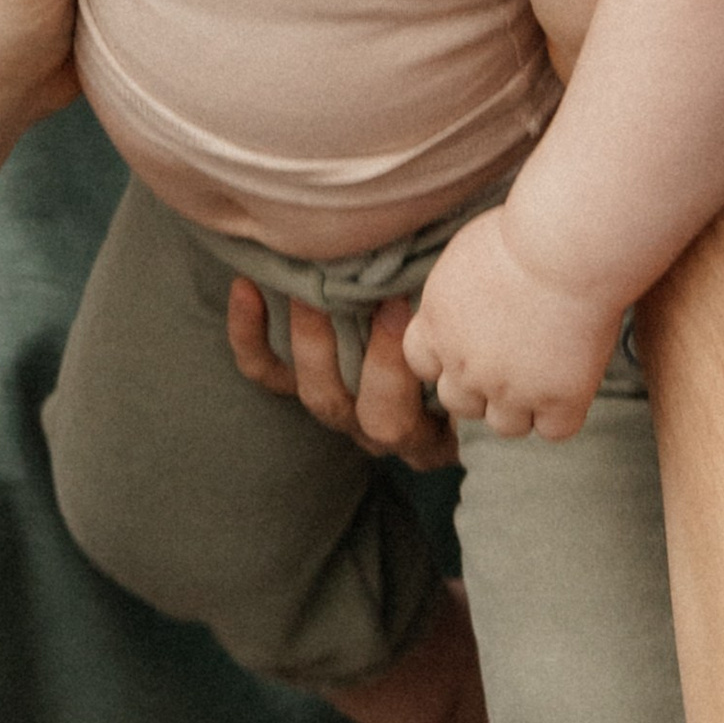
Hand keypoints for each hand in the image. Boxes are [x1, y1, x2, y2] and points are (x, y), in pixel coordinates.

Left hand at [227, 281, 454, 470]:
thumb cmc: (472, 335)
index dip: (429, 378)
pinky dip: (249, 334)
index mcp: (438, 435)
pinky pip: (267, 373)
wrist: (439, 327)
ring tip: (315, 289)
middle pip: (379, 418)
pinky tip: (245, 287)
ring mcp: (340, 409)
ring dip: (314, 341)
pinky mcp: (299, 385)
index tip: (431, 323)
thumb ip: (475, 337)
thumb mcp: (478, 347)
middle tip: (389, 300)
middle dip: (382, 361)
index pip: (436, 421)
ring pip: (320, 395)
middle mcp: (386, 430)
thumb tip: (476, 301)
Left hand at [403, 206, 621, 439]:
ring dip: (524, 406)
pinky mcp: (557, 398)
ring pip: (505, 425)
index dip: (448, 358)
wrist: (566, 244)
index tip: (475, 342)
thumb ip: (459, 291)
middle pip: (459, 402)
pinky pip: (554, 431)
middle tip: (517, 360)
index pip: (422, 364)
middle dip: (483, 388)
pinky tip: (577, 381)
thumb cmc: (525, 228)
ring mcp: (509, 388)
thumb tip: (469, 298)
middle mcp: (464, 363)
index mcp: (436, 324)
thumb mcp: (467, 254)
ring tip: (549, 372)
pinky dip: (564, 413)